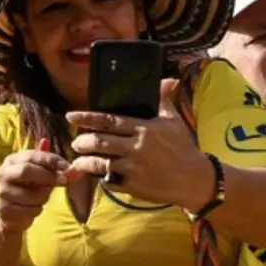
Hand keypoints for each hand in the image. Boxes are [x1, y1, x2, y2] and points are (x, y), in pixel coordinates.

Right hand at [0, 139, 69, 233]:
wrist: (9, 214)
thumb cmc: (28, 189)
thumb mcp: (40, 174)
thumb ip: (54, 169)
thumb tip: (75, 168)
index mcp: (12, 160)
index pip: (32, 155)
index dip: (51, 160)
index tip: (67, 166)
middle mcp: (3, 173)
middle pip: (26, 171)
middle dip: (48, 176)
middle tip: (63, 181)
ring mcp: (2, 192)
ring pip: (32, 194)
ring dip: (43, 197)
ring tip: (41, 198)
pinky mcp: (5, 210)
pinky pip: (30, 210)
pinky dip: (37, 210)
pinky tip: (31, 208)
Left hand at [65, 81, 215, 209]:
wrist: (195, 179)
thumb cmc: (183, 147)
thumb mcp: (174, 120)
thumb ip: (163, 100)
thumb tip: (167, 79)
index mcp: (143, 128)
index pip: (109, 120)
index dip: (87, 118)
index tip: (70, 116)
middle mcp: (136, 147)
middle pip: (99, 142)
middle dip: (82, 141)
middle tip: (76, 142)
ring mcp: (133, 168)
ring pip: (99, 163)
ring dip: (85, 161)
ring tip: (79, 159)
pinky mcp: (133, 186)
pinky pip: (108, 181)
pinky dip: (100, 177)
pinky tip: (96, 174)